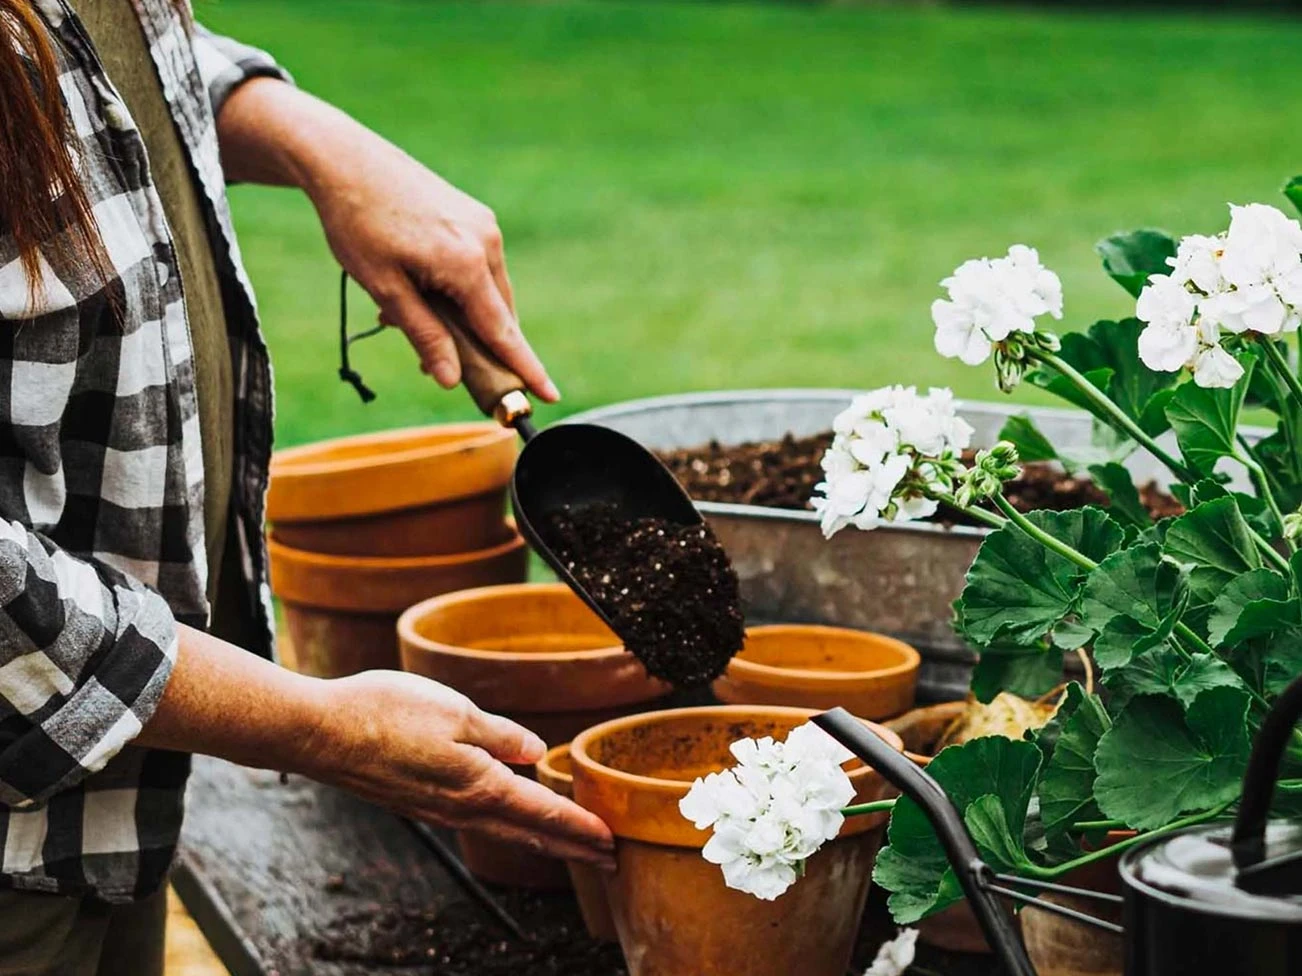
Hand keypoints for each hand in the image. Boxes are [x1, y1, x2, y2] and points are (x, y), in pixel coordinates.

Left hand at [215, 80, 557, 399]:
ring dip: (460, 316)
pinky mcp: (475, 216)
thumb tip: (451, 380)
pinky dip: (457, 289)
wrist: (345, 159)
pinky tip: (417, 288)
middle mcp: (486, 242)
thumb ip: (424, 335)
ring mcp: (484, 226)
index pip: (502, 331)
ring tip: (403, 314)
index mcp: (466, 262)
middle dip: (474, 346)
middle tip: (435, 366)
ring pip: (487, 292)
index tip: (550, 396)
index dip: (525, 367)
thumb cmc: (357, 222)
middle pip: (498, 315)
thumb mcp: (385, 288)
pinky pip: (478, 267)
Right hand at [305, 670, 612, 867]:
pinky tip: (508, 818)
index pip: (543, 813)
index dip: (581, 827)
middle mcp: (461, 808)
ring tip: (570, 846)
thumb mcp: (455, 710)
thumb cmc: (384, 713)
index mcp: (478, 785)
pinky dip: (508, 828)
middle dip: (571, 846)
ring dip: (542, 841)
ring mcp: (438, 809)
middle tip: (608, 859)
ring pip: (503, 831)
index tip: (612, 842)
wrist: (318, 733)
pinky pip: (476, 822)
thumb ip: (500, 734)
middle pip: (529, 834)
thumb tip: (537, 753)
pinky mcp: (418, 801)